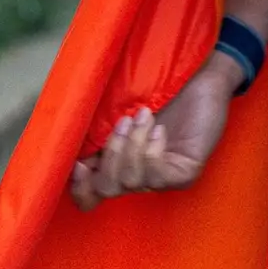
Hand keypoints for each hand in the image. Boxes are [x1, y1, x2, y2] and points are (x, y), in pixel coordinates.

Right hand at [69, 52, 240, 210]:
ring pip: (130, 182)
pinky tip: (160, 130)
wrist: (202, 73)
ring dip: (133, 146)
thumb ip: (95, 128)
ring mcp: (161, 177)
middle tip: (124, 121)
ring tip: (145, 115)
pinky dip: (152, 151)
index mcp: (119, 162)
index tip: (79, 162)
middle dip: (111, 155)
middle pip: (106, 189)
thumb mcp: (121, 105)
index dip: (80, 187)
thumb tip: (65, 146)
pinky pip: (157, 176)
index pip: (90, 196)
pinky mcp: (184, 174)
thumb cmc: (162, 86)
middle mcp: (138, 175)